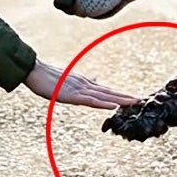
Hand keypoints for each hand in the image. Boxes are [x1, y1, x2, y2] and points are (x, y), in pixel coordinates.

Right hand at [24, 58, 141, 109]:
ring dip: (120, 99)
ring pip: (104, 96)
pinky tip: (114, 105)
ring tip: (134, 102)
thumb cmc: (48, 76)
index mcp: (86, 83)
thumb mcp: (69, 79)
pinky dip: (103, 103)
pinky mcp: (72, 95)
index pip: (107, 90)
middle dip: (126, 97)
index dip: (121, 94)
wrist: (34, 70)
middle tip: (142, 100)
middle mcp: (86, 85)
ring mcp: (79, 90)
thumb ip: (84, 80)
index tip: (134, 97)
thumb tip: (97, 78)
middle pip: (110, 92)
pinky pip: (91, 100)